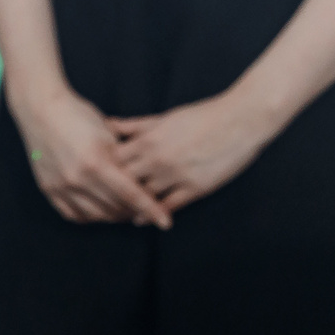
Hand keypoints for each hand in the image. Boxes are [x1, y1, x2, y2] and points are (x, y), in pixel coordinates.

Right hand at [7, 80, 171, 228]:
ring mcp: (61, 187)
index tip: (166, 223)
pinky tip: (100, 210)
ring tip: (125, 210)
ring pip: (95, 216)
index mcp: (96, 162)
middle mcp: (77, 179)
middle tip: (148, 211)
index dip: (151, 209)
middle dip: (134, 212)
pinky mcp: (49, 190)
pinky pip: (73, 214)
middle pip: (114, 208)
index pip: (130, 194)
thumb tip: (143, 183)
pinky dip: (91, 216)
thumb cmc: (78, 116)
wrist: (41, 111)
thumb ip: (124, 160)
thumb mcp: (108, 135)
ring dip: (114, 215)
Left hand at [107, 91, 272, 214]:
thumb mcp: (166, 118)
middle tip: (97, 202)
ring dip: (130, 206)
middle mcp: (157, 159)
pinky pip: (167, 206)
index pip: (113, 161)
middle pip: (123, 182)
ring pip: (142, 197)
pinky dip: (152, 213)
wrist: (242, 119)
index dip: (101, 170)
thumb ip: (136, 126)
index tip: (93, 177)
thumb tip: (108, 125)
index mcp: (149, 140)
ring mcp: (175, 175)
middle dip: (110, 192)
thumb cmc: (203, 115)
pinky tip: (143, 219)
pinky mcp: (195, 188)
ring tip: (117, 213)